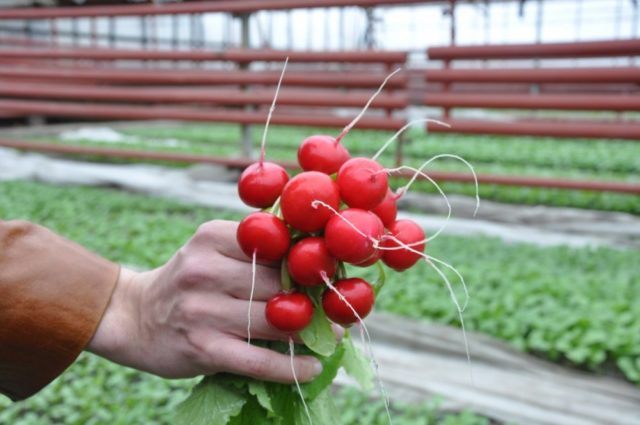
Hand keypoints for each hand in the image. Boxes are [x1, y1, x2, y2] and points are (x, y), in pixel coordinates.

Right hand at [87, 220, 322, 382]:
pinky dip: (291, 367)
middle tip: (338, 308)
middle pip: (278, 285)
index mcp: (212, 237)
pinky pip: (259, 361)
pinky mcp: (202, 348)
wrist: (134, 317)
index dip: (308, 261)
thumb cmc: (188, 281)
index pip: (275, 246)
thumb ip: (253, 248)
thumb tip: (313, 257)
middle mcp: (204, 270)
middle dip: (313, 298)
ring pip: (274, 322)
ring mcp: (201, 311)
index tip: (334, 271)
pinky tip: (312, 368)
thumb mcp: (211, 250)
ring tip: (333, 336)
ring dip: (311, 333)